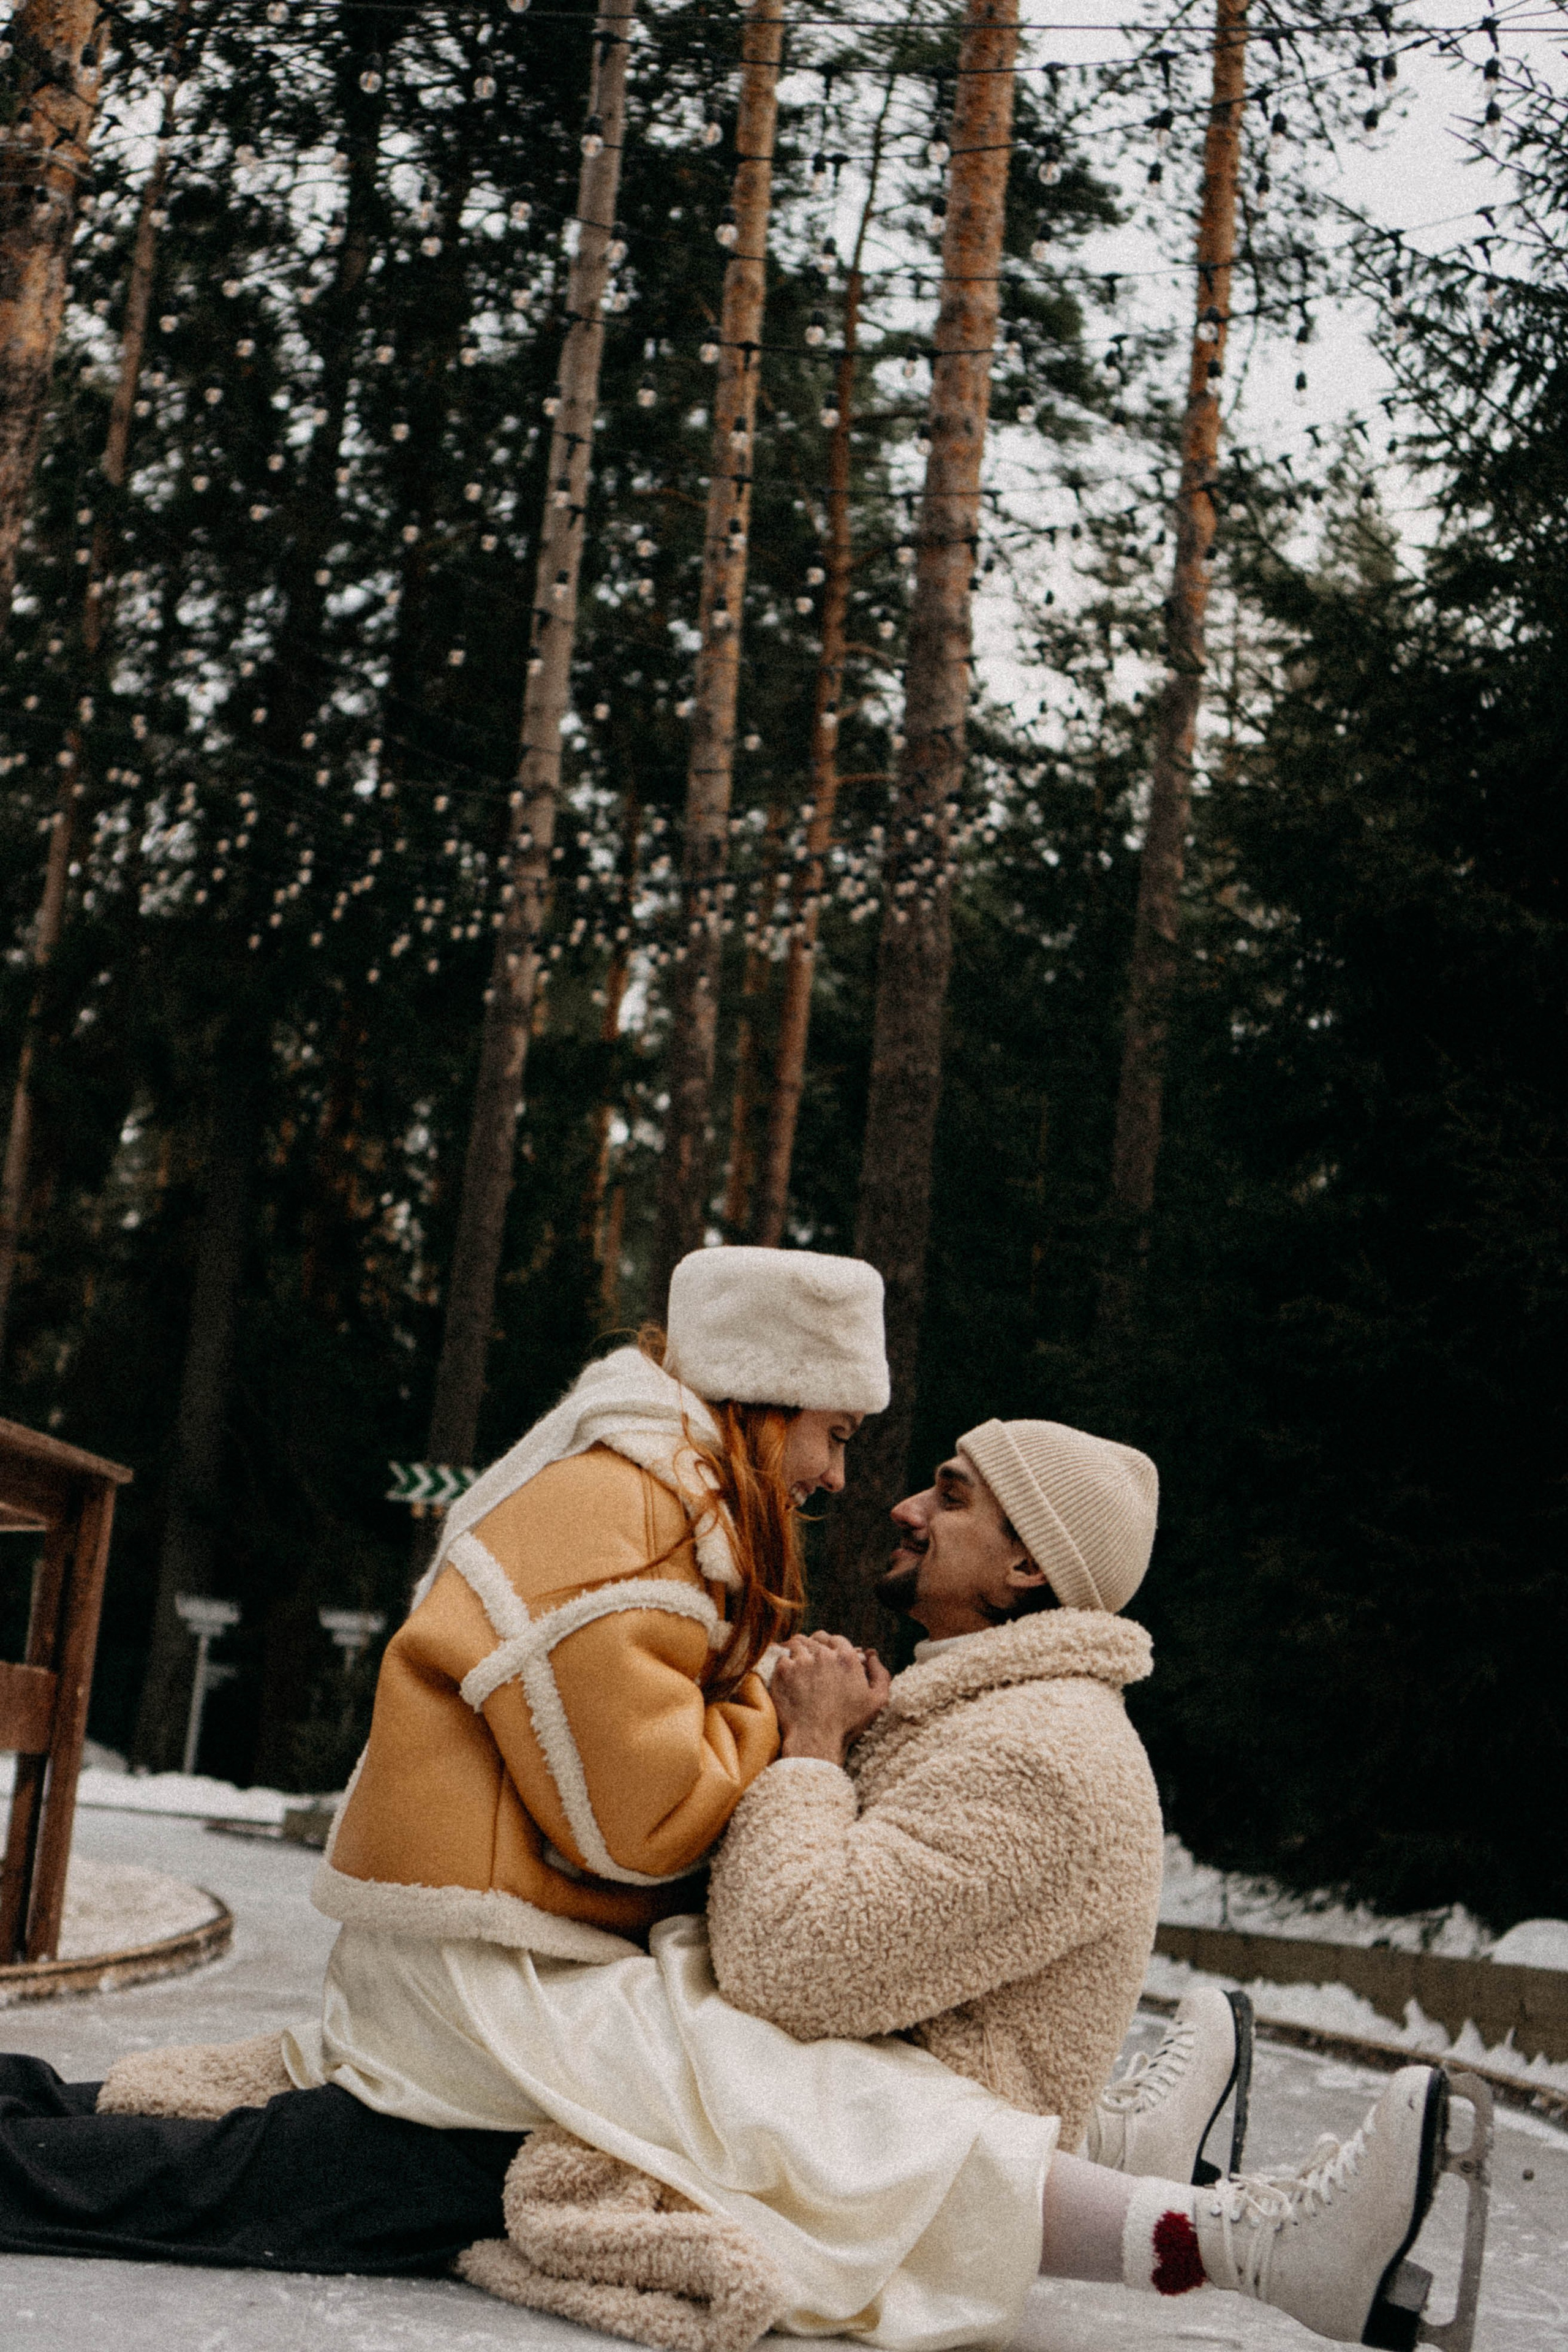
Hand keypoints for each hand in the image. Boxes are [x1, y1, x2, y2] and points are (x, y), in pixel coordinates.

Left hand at [771, 1632, 891, 1766]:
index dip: (832, 1646)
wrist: (816, 1740)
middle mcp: (824, 1655)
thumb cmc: (847, 1725)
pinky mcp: (783, 1671)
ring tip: (796, 1661)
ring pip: (797, 1643)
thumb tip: (872, 1654)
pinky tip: (785, 1671)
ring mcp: (802, 1662)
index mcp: (847, 1658)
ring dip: (798, 1649)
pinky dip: (783, 1661)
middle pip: (816, 1639)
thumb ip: (880, 1674)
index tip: (827, 1656)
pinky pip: (781, 1656)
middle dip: (815, 1646)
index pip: (836, 1639)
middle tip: (811, 1659)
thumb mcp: (876, 1702)